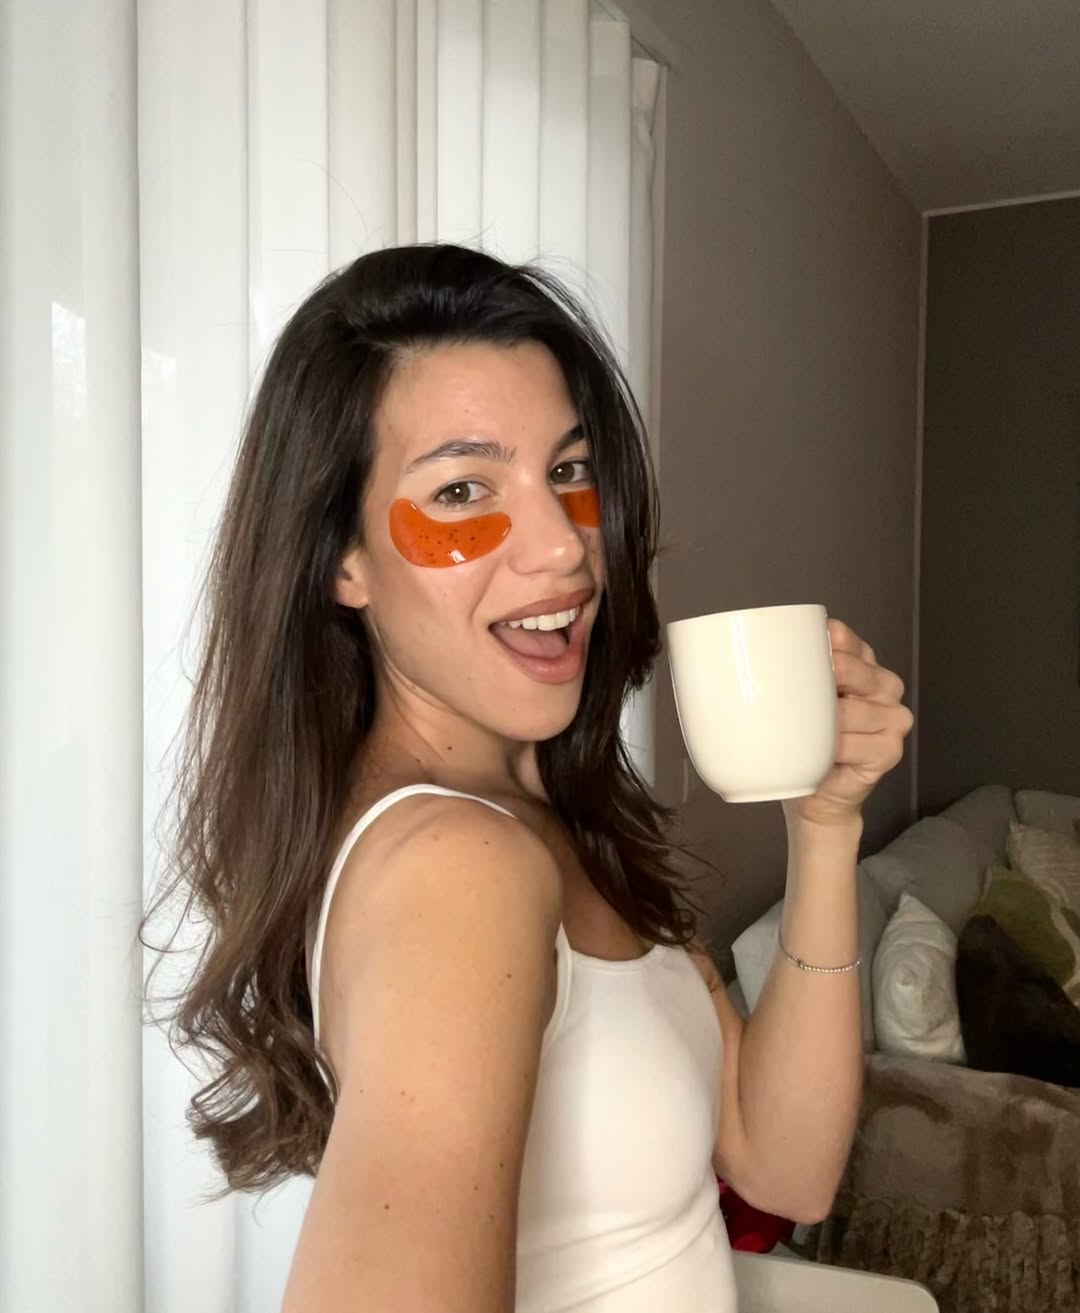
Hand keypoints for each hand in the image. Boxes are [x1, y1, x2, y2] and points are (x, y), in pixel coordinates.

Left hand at [783, 618, 913, 829]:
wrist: (817, 794)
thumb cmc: (803, 740)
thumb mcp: (795, 701)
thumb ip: (790, 673)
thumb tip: (748, 654)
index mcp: (862, 662)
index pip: (842, 636)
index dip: (815, 644)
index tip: (786, 656)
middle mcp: (885, 685)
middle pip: (850, 668)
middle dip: (817, 682)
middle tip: (791, 701)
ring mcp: (893, 718)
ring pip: (849, 710)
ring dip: (820, 725)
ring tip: (803, 734)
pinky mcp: (889, 750)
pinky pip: (851, 744)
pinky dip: (829, 751)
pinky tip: (818, 754)